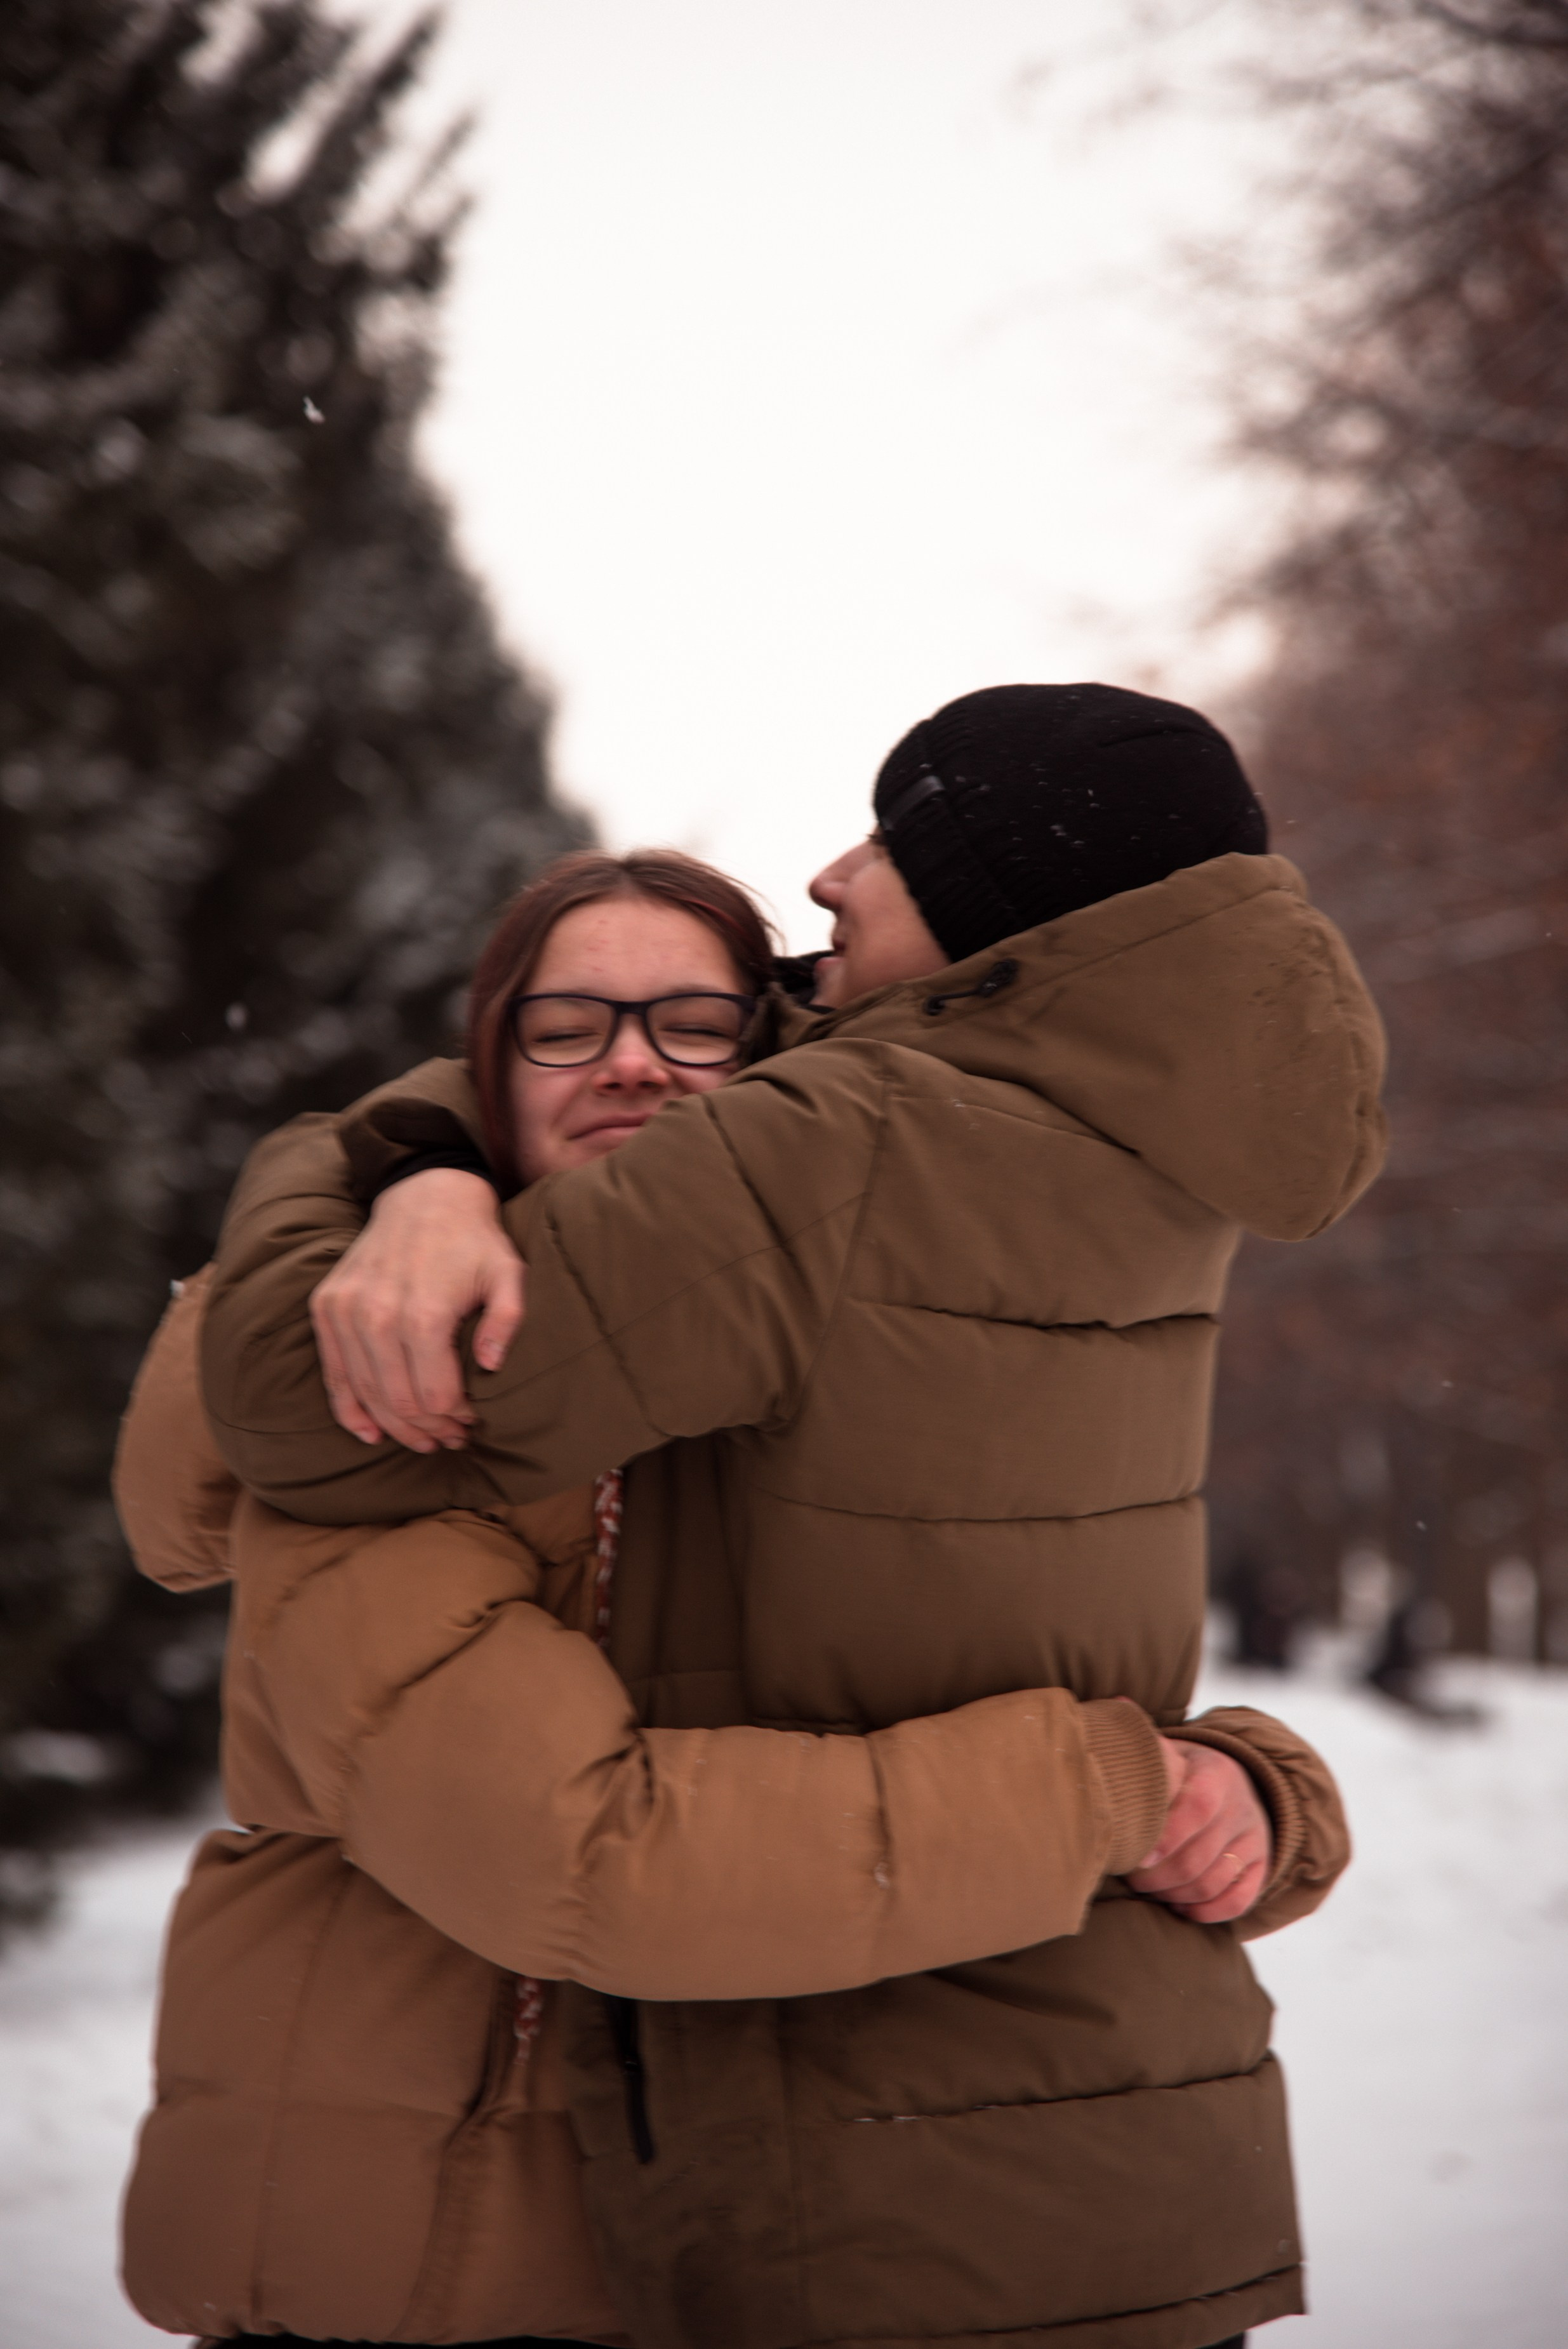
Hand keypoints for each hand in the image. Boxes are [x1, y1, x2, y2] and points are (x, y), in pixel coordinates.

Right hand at [309, 1169, 524, 1451]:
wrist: (424, 1196)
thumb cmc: (474, 1241)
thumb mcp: (508, 1274)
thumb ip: (507, 1320)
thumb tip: (492, 1368)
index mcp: (423, 1313)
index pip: (435, 1396)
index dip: (455, 1418)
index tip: (472, 1422)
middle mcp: (377, 1316)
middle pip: (399, 1403)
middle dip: (429, 1429)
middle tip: (451, 1438)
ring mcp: (345, 1311)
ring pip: (366, 1394)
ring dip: (394, 1426)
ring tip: (423, 1438)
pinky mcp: (326, 1307)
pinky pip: (334, 1374)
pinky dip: (350, 1409)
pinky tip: (370, 1433)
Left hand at [1128, 1739, 1272, 1924]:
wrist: (1236, 1783)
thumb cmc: (1183, 1769)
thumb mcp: (1170, 1749)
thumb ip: (1144, 1737)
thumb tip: (1118, 1705)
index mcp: (1216, 1773)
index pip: (1198, 1806)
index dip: (1167, 1835)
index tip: (1136, 1855)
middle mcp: (1241, 1807)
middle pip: (1199, 1856)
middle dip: (1158, 1876)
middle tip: (1131, 1878)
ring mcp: (1254, 1840)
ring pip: (1214, 1882)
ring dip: (1175, 1895)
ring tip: (1148, 1891)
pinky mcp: (1261, 1867)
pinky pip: (1237, 1900)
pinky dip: (1206, 1911)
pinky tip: (1180, 1907)